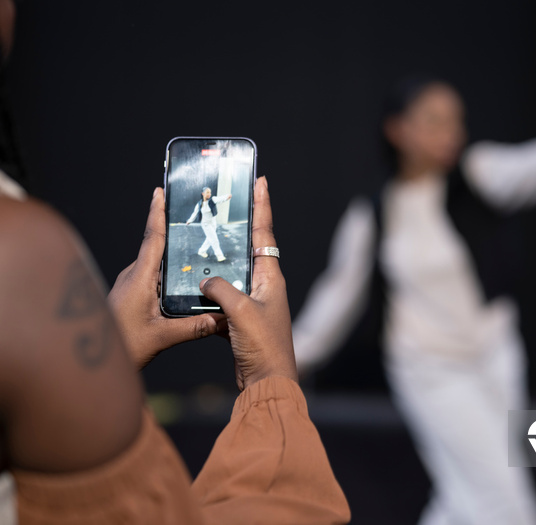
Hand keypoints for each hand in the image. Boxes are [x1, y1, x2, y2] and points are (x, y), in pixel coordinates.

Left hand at [108, 188, 222, 369]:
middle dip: (173, 230)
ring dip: (173, 255)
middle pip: (156, 247)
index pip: (151, 238)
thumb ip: (193, 327)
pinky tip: (183, 280)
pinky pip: (152, 277)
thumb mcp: (161, 338)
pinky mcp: (131, 294)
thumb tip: (223, 318)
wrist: (88, 359)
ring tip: (197, 248)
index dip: (157, 213)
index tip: (161, 191)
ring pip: (155, 264)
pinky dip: (168, 273)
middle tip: (194, 217)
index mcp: (139, 278)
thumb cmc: (122, 346)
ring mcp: (130, 284)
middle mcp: (133, 276)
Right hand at [200, 176, 296, 390]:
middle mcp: (265, 284)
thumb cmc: (262, 346)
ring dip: (222, 256)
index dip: (262, 206)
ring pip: (235, 270)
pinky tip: (196, 283)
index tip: (260, 181)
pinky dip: (212, 287)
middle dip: (240, 223)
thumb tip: (206, 281)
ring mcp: (254, 301)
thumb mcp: (241, 312)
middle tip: (227, 202)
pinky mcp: (242, 317)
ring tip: (204, 236)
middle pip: (250, 246)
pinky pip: (225, 294)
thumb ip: (222, 289)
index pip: (264, 233)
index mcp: (271, 277)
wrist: (267, 382)